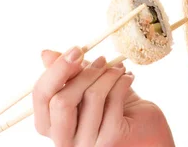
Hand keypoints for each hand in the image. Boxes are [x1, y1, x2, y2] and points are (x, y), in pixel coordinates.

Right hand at [32, 47, 174, 146]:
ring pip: (91, 97)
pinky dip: (122, 82)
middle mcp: (64, 140)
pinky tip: (129, 77)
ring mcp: (87, 144)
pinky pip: (113, 101)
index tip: (76, 50)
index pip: (41, 96)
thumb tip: (45, 54)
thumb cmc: (113, 106)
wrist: (146, 127)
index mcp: (51, 124)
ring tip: (119, 68)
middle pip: (61, 101)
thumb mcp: (87, 85)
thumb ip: (68, 72)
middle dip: (84, 73)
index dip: (57, 69)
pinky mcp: (111, 139)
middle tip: (102, 59)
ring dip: (108, 74)